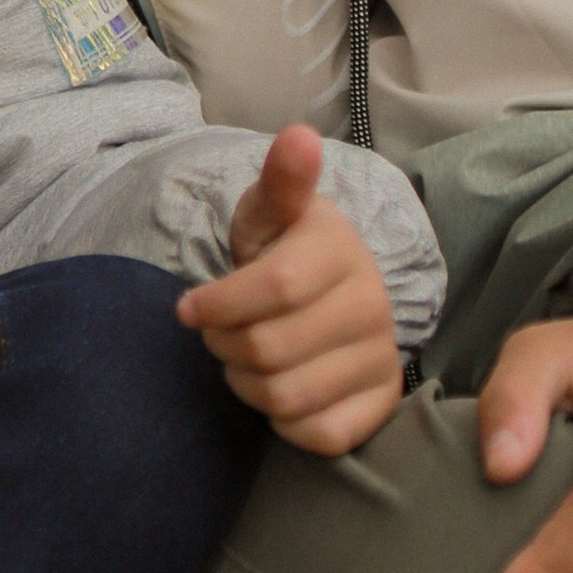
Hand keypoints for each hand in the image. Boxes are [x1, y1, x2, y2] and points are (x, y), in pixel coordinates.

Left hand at [176, 124, 405, 456]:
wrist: (331, 292)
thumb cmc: (284, 250)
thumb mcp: (271, 212)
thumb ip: (279, 181)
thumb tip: (297, 137)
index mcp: (342, 251)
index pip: (273, 288)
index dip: (218, 304)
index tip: (189, 307)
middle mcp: (373, 305)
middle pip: (269, 350)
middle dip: (224, 344)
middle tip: (219, 333)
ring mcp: (382, 358)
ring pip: (286, 396)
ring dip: (246, 383)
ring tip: (246, 358)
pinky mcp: (380, 404)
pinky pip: (317, 435)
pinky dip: (282, 421)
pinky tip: (278, 388)